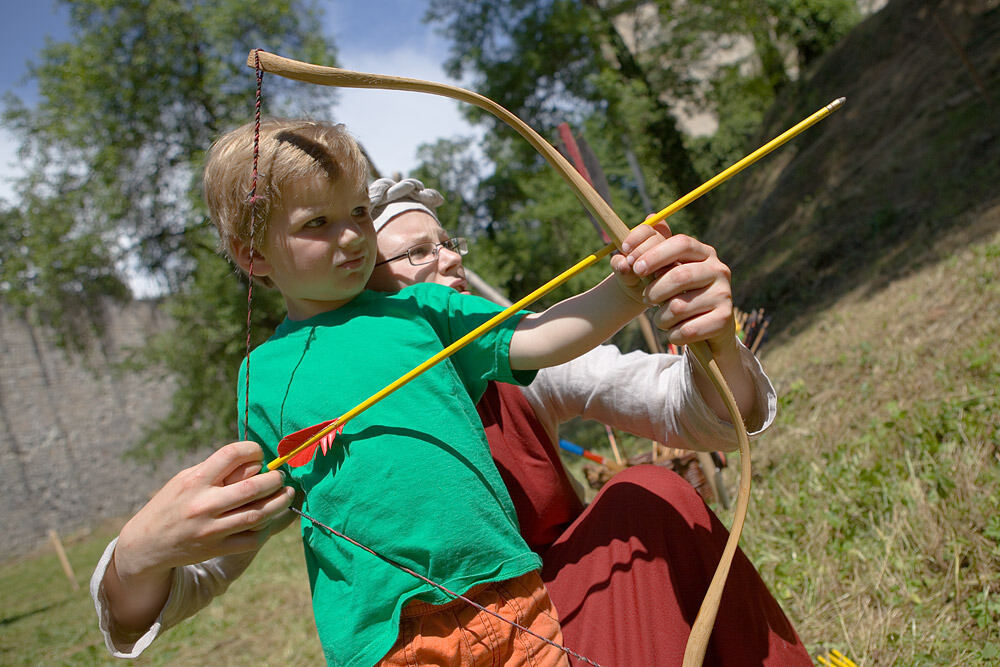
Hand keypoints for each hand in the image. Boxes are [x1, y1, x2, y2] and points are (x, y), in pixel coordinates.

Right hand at [113, 441, 294, 581]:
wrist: (147, 544)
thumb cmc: (172, 503)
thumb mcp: (186, 479)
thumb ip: (217, 470)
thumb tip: (256, 461)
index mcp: (195, 480)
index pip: (232, 454)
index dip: (253, 450)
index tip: (259, 454)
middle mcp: (203, 504)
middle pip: (253, 487)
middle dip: (274, 479)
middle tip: (280, 476)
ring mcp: (211, 529)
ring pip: (258, 514)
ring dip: (280, 502)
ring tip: (287, 494)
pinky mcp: (216, 549)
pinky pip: (252, 538)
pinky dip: (266, 527)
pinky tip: (270, 518)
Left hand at [610, 220, 736, 353]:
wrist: (704, 329)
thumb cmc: (676, 296)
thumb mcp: (661, 276)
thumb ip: (639, 262)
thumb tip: (621, 261)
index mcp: (703, 252)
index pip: (680, 243)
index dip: (655, 253)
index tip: (634, 266)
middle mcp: (718, 269)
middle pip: (679, 275)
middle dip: (654, 290)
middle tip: (646, 299)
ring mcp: (724, 294)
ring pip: (679, 307)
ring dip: (661, 318)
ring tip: (661, 319)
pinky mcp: (725, 319)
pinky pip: (688, 330)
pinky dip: (673, 334)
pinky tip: (674, 332)